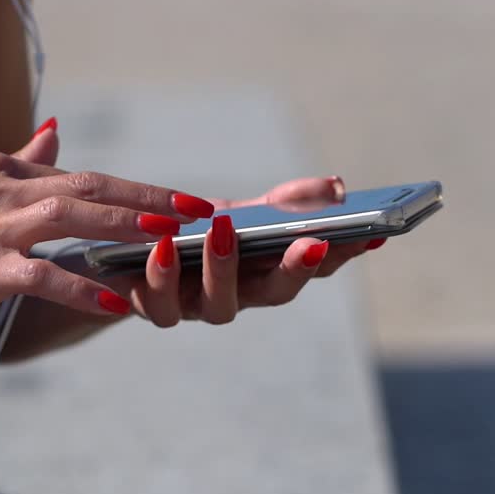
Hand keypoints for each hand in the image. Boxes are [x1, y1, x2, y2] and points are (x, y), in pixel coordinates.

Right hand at [0, 125, 215, 342]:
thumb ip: (19, 163)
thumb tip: (56, 132)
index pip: (82, 175)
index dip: (138, 188)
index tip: (183, 199)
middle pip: (88, 188)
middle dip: (148, 199)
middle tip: (198, 209)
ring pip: (70, 218)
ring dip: (124, 226)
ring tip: (170, 239)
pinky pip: (40, 277)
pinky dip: (80, 288)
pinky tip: (116, 302)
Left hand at [108, 176, 387, 326]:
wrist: (125, 257)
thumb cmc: (195, 232)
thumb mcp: (241, 212)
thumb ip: (287, 202)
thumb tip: (336, 185)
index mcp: (267, 273)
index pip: (316, 267)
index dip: (344, 254)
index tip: (369, 233)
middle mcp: (239, 298)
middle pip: (276, 293)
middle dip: (296, 269)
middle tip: (311, 241)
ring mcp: (196, 308)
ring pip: (218, 306)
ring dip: (224, 270)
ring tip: (223, 229)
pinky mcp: (151, 306)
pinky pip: (158, 302)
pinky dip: (162, 274)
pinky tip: (165, 244)